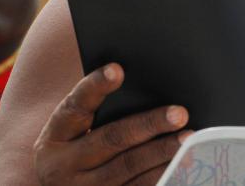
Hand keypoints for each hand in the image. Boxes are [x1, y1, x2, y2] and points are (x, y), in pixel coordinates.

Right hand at [33, 63, 191, 185]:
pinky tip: (183, 164)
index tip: (118, 69)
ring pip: (127, 166)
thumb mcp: (75, 133)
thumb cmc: (79, 149)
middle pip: (112, 138)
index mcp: (56, 135)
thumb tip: (151, 87)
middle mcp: (63, 164)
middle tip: (180, 113)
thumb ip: (102, 111)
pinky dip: (162, 175)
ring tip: (188, 138)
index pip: (76, 105)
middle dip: (148, 124)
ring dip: (161, 152)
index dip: (96, 86)